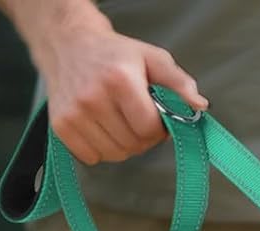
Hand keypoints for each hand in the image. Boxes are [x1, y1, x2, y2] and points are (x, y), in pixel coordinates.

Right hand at [29, 6, 206, 166]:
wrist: (68, 44)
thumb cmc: (116, 55)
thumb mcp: (152, 59)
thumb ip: (179, 83)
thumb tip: (200, 106)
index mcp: (119, 80)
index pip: (149, 129)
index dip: (157, 128)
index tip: (153, 115)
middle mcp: (93, 98)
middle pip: (133, 145)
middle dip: (141, 137)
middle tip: (134, 116)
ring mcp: (74, 114)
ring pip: (115, 155)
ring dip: (122, 144)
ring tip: (117, 119)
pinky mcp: (60, 126)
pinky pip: (92, 158)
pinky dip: (101, 149)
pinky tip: (100, 127)